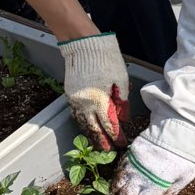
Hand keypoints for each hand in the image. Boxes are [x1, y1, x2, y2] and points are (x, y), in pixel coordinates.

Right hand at [59, 33, 130, 150]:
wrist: (83, 44)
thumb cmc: (107, 60)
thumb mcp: (122, 80)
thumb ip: (122, 102)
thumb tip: (124, 119)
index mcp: (99, 100)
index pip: (109, 124)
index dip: (116, 136)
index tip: (122, 143)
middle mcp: (85, 103)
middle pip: (94, 128)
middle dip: (102, 140)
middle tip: (109, 150)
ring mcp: (75, 99)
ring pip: (82, 122)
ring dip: (91, 134)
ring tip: (98, 142)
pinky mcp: (70, 93)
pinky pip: (76, 113)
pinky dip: (82, 122)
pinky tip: (87, 126)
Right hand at [102, 134, 194, 194]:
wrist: (176, 132)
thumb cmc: (183, 158)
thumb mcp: (184, 178)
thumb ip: (170, 194)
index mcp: (156, 187)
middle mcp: (140, 179)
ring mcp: (131, 168)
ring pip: (113, 188)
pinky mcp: (127, 158)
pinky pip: (115, 175)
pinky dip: (108, 185)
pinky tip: (105, 192)